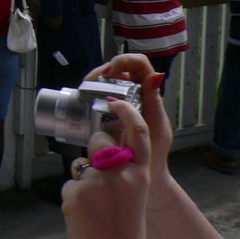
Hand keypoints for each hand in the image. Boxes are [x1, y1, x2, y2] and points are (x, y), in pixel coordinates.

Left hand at [62, 97, 150, 238]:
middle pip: (98, 142)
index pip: (137, 132)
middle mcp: (119, 174)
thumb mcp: (135, 195)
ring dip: (84, 180)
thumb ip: (124, 172)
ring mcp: (95, 182)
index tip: (115, 101)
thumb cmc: (125, 231)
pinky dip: (74, 196)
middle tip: (99, 177)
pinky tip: (85, 214)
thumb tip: (106, 154)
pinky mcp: (74, 191)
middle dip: (95, 151)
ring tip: (95, 207)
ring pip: (81, 165)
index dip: (126, 111)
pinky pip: (70, 184)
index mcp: (140, 175)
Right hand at [85, 54, 170, 183]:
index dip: (124, 61)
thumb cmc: (154, 155)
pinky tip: (82, 99)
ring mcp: (119, 103)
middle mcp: (134, 94)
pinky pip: (96, 95)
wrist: (143, 176)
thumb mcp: (157, 129)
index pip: (139, 64)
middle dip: (102, 70)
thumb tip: (156, 75)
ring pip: (105, 80)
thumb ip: (155, 103)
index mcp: (149, 94)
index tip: (110, 72)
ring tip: (84, 90)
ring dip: (93, 80)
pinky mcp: (105, 112)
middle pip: (118, 69)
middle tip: (90, 82)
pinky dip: (87, 93)